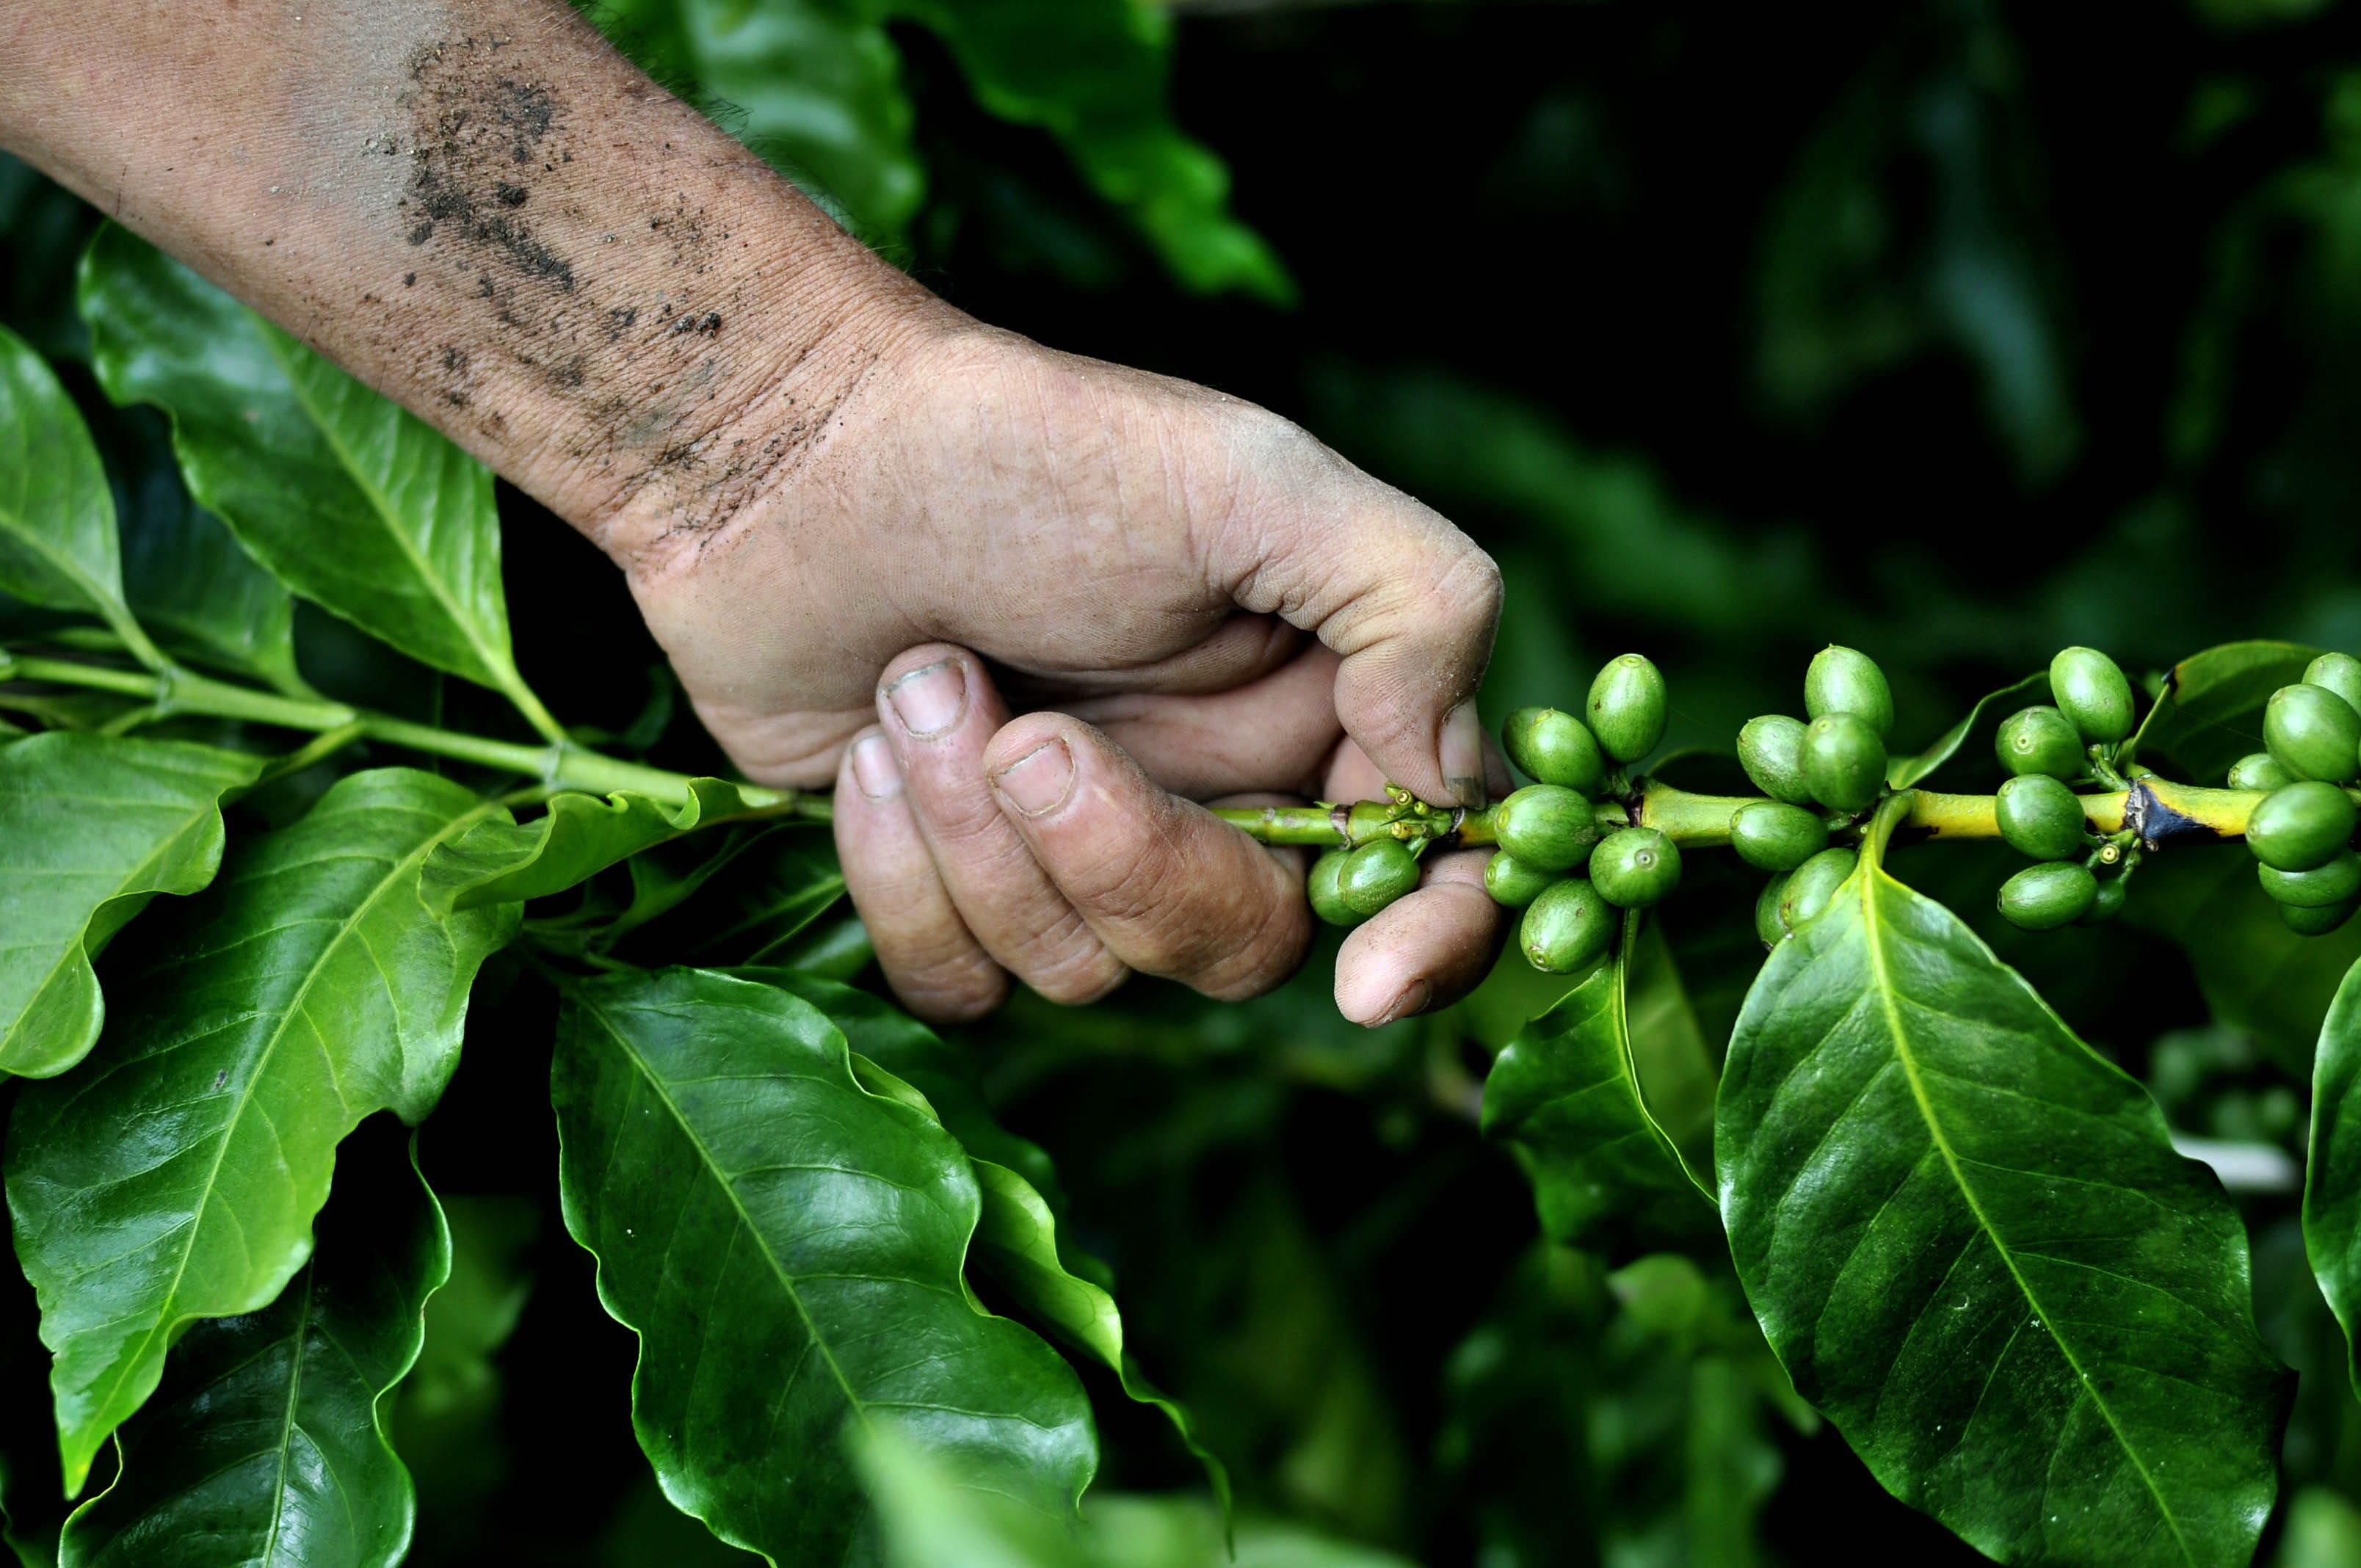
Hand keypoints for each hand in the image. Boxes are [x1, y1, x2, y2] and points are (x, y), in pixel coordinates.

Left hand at [604, 322, 1506, 1024]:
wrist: (788, 454)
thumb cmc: (1026, 449)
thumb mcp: (1251, 478)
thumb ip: (1407, 602)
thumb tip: (1448, 778)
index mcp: (1314, 708)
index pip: (1426, 867)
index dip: (1430, 941)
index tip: (1372, 983)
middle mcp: (1211, 799)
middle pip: (1242, 946)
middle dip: (1126, 856)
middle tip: (1031, 734)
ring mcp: (1074, 858)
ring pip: (1084, 973)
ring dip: (981, 830)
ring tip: (922, 682)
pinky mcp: (951, 893)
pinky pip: (961, 985)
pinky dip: (902, 873)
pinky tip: (866, 748)